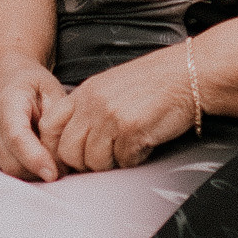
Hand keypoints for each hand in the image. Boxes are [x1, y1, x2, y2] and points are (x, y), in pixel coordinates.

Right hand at [0, 54, 69, 181]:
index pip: (17, 136)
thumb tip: (57, 153)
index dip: (34, 158)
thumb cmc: (32, 85)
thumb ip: (56, 120)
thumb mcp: (53, 90)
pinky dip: (23, 170)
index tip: (53, 174)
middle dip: (39, 169)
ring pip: (9, 169)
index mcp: (7, 101)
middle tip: (62, 164)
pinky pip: (5, 169)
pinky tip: (34, 156)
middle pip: (12, 160)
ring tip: (50, 158)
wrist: (6, 79)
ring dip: (32, 172)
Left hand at [43, 45, 192, 174]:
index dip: (55, 148)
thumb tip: (73, 142)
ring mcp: (110, 117)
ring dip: (112, 163)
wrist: (188, 74)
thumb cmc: (153, 83)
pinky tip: (144, 143)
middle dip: (85, 163)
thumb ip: (88, 109)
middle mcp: (92, 103)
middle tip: (106, 157)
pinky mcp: (132, 130)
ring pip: (94, 162)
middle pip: (68, 151)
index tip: (71, 157)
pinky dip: (135, 159)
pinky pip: (124, 162)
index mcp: (84, 92)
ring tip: (128, 147)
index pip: (49, 126)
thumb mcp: (110, 87)